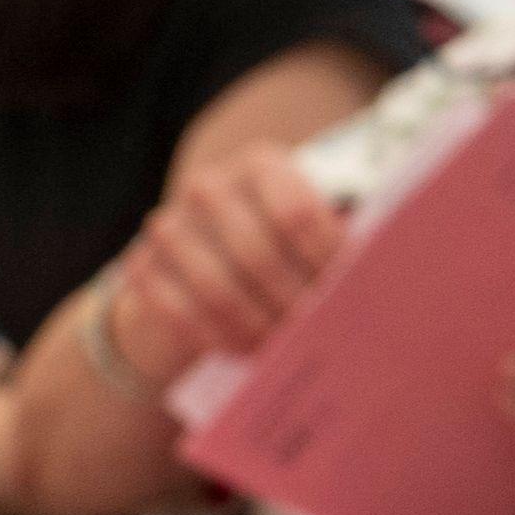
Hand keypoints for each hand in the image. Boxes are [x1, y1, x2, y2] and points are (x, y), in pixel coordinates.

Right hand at [114, 154, 343, 378]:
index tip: (343, 296)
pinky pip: (180, 312)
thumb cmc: (278, 243)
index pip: (296, 215)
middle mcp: (210, 185)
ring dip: (256, 327)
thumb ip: (335, 243)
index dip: (323, 262)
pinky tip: (246, 350)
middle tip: (315, 335)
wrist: (203, 257)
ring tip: (284, 348)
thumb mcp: (309, 228)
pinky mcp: (141, 265)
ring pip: (218, 289)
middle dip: (291, 303)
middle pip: (257, 256)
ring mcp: (169, 224)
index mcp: (261, 165)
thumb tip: (373, 282)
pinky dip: (217, 338)